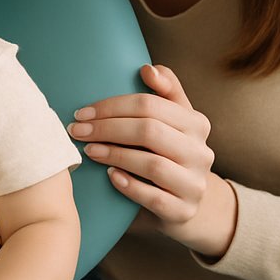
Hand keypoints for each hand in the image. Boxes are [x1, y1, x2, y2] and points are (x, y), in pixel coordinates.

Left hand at [68, 63, 236, 256]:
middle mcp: (202, 152)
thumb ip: (165, 91)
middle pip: (150, 131)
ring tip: (90, 151)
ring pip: (153, 165)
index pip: (150, 105)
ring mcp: (195, 184)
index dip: (112, 106)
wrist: (184, 203)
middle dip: (108, 128)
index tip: (82, 112)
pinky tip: (110, 177)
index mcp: (196, 123)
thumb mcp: (172, 121)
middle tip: (78, 130)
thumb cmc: (168, 153)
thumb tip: (148, 68)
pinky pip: (154, 198)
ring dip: (115, 155)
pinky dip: (129, 186)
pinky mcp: (184, 211)